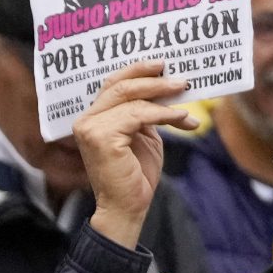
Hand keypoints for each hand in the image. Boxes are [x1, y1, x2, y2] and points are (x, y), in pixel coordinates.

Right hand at [72, 60, 194, 248]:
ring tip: (186, 95)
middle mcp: (86, 120)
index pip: (113, 84)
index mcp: (92, 117)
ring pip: (131, 98)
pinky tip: (183, 118)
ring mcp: (91, 128)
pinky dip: (164, 114)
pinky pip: (138, 115)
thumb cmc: (135, 175)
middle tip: (180, 78)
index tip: (163, 64)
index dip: (137, 70)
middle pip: (120, 85)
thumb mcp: (143, 135)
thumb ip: (145, 112)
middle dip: (152, 77)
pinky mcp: (102, 138)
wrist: (127, 208)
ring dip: (163, 95)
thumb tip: (168, 87)